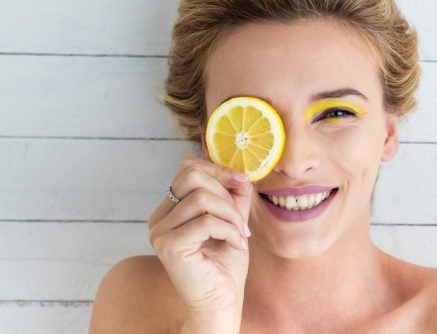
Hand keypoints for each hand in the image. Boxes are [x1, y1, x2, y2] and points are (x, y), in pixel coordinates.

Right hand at [148, 157, 252, 321]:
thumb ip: (233, 196)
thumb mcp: (232, 220)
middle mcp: (159, 218)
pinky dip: (228, 230)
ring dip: (231, 215)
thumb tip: (241, 175)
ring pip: (201, 198)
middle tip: (240, 219)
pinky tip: (236, 244)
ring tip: (241, 235)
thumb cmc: (225, 264)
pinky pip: (206, 222)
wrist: (221, 301)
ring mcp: (160, 232)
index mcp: (170, 210)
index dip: (218, 170)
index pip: (188, 169)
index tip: (243, 182)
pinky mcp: (169, 246)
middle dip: (226, 193)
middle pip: (192, 177)